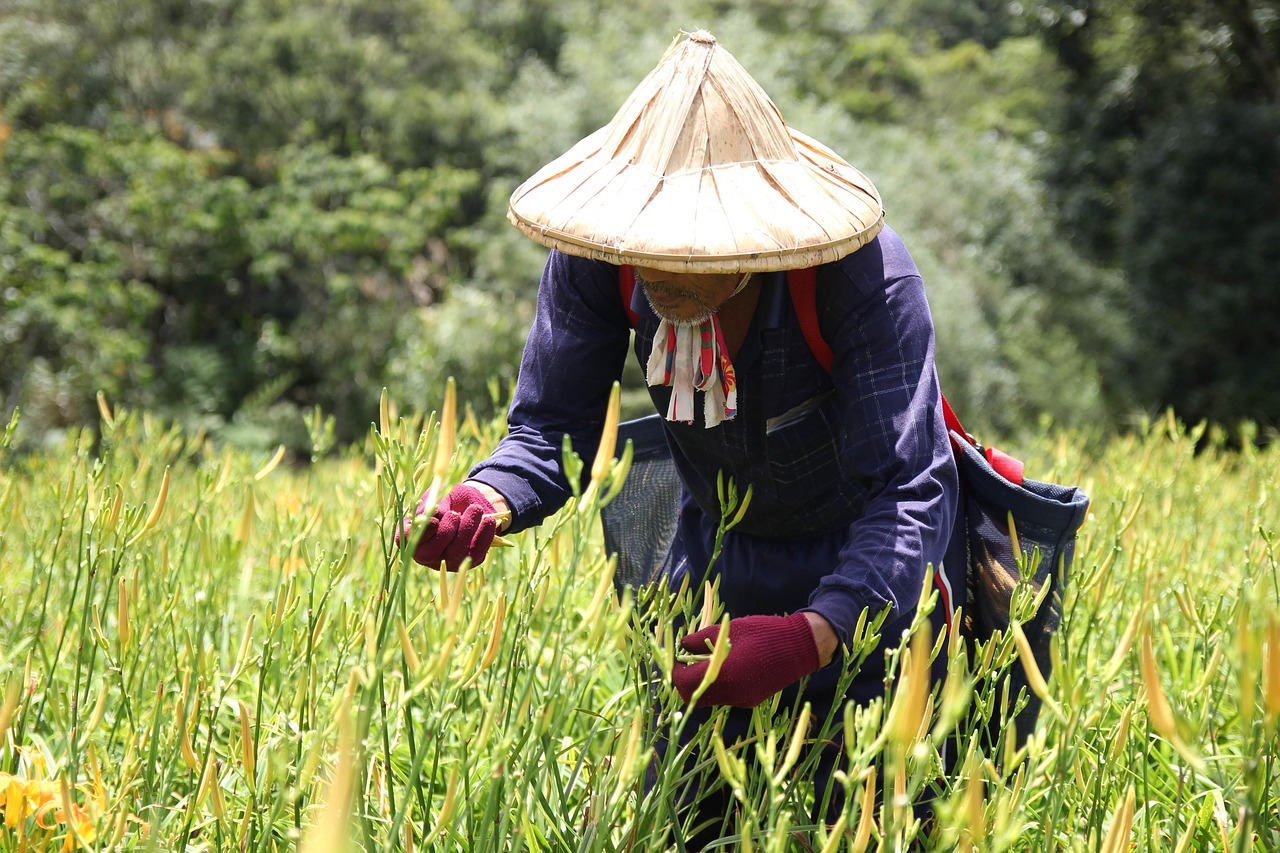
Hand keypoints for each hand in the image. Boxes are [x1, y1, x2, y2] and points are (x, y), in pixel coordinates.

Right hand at [401, 484, 497, 570]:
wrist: (471, 502)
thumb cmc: (448, 500)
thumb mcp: (437, 497)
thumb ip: (431, 506)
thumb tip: (435, 514)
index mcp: (412, 535)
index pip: (407, 540)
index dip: (421, 532)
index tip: (434, 519)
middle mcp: (427, 553)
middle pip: (431, 552)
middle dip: (445, 532)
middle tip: (454, 514)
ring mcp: (448, 560)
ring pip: (455, 553)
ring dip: (466, 529)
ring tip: (475, 509)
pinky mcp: (469, 560)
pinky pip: (476, 553)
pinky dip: (483, 536)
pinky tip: (488, 521)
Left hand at [671, 612, 820, 707]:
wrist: (800, 648)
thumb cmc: (764, 634)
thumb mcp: (728, 630)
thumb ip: (701, 639)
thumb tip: (682, 644)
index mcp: (723, 675)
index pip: (684, 684)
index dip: (675, 672)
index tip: (676, 659)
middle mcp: (730, 694)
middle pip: (695, 697)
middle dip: (686, 682)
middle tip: (687, 663)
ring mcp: (741, 700)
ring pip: (710, 698)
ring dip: (702, 684)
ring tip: (707, 661)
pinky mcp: (751, 700)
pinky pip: (726, 697)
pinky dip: (718, 685)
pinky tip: (727, 667)